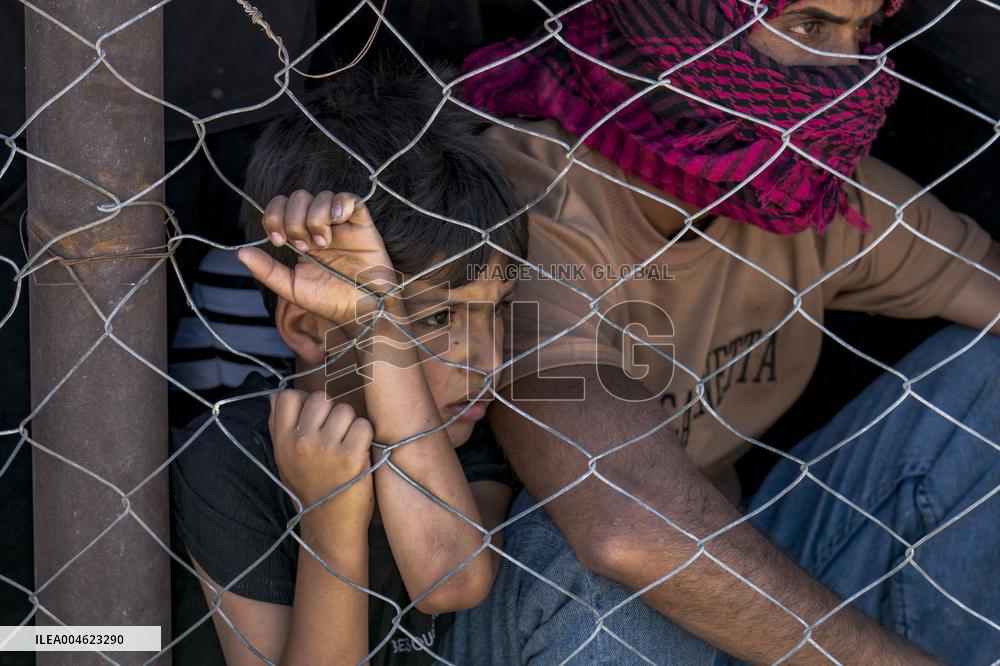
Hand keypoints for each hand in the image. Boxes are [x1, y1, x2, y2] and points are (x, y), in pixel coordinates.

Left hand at [237, 190, 398, 327]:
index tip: (279, 241)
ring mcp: (341, 224)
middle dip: (294, 220)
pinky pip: (349, 199)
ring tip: (323, 243)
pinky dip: (340, 204)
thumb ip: (267, 270)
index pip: (280, 207)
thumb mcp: (292, 288)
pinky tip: (338, 222)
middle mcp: (319, 226)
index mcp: (300, 237)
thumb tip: (240, 252)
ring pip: (321, 196)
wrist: (361, 311)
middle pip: (298, 197)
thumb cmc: (329, 302)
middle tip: (303, 246)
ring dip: (315, 218)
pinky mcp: (362, 224)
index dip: (274, 217)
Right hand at [268, 390, 373, 531]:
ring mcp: (326, 449)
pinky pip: (363, 425)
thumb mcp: (284, 458)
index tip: (314, 420)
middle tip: (335, 435)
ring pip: (345, 410)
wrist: (329, 525)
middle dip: (332, 412)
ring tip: (346, 445)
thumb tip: (277, 394)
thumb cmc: (310, 488)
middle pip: (322, 399)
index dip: (305, 402)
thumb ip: (279, 424)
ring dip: (351, 424)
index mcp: (282, 441)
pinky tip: (359, 452)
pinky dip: (365, 436)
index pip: (289, 397)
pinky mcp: (351, 457)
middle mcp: (301, 443)